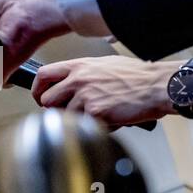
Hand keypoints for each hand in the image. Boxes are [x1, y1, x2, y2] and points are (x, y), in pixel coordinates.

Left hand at [32, 56, 175, 127]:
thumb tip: (68, 85)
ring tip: (98, 114)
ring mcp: (85, 97)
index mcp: (79, 66)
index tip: (40, 97)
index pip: (43, 74)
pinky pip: (84, 126)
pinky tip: (109, 119)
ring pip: (65, 117)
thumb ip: (82, 74)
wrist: (155, 86)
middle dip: (54, 110)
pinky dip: (95, 127)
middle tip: (68, 113)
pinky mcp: (95, 113)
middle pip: (46, 100)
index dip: (37, 89)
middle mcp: (78, 79)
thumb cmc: (136, 76)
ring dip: (79, 120)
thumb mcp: (104, 65)